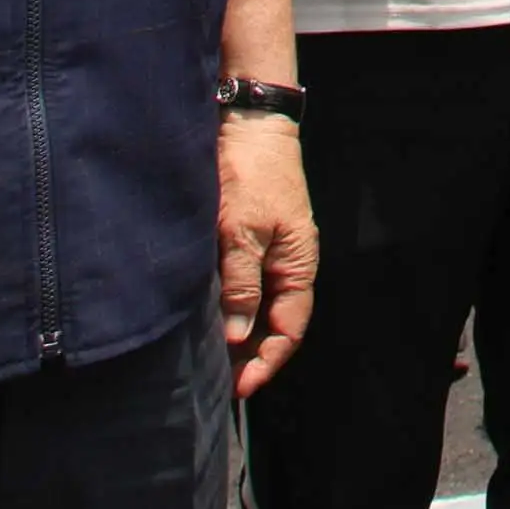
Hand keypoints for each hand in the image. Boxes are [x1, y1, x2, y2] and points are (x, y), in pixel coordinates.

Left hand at [216, 113, 317, 397]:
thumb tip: (239, 336)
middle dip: (253, 356)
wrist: (249, 121)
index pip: (289, 328)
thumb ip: (242, 284)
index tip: (242, 387)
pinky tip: (211, 318)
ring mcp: (270, 249)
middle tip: (222, 383)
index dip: (268, 361)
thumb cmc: (251, 174)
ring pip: (258, 305)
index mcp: (298, 264)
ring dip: (240, 334)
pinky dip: (231, 306)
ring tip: (214, 360)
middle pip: (275, 322)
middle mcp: (289, 262)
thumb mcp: (242, 231)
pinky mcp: (250, 236)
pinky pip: (245, 283)